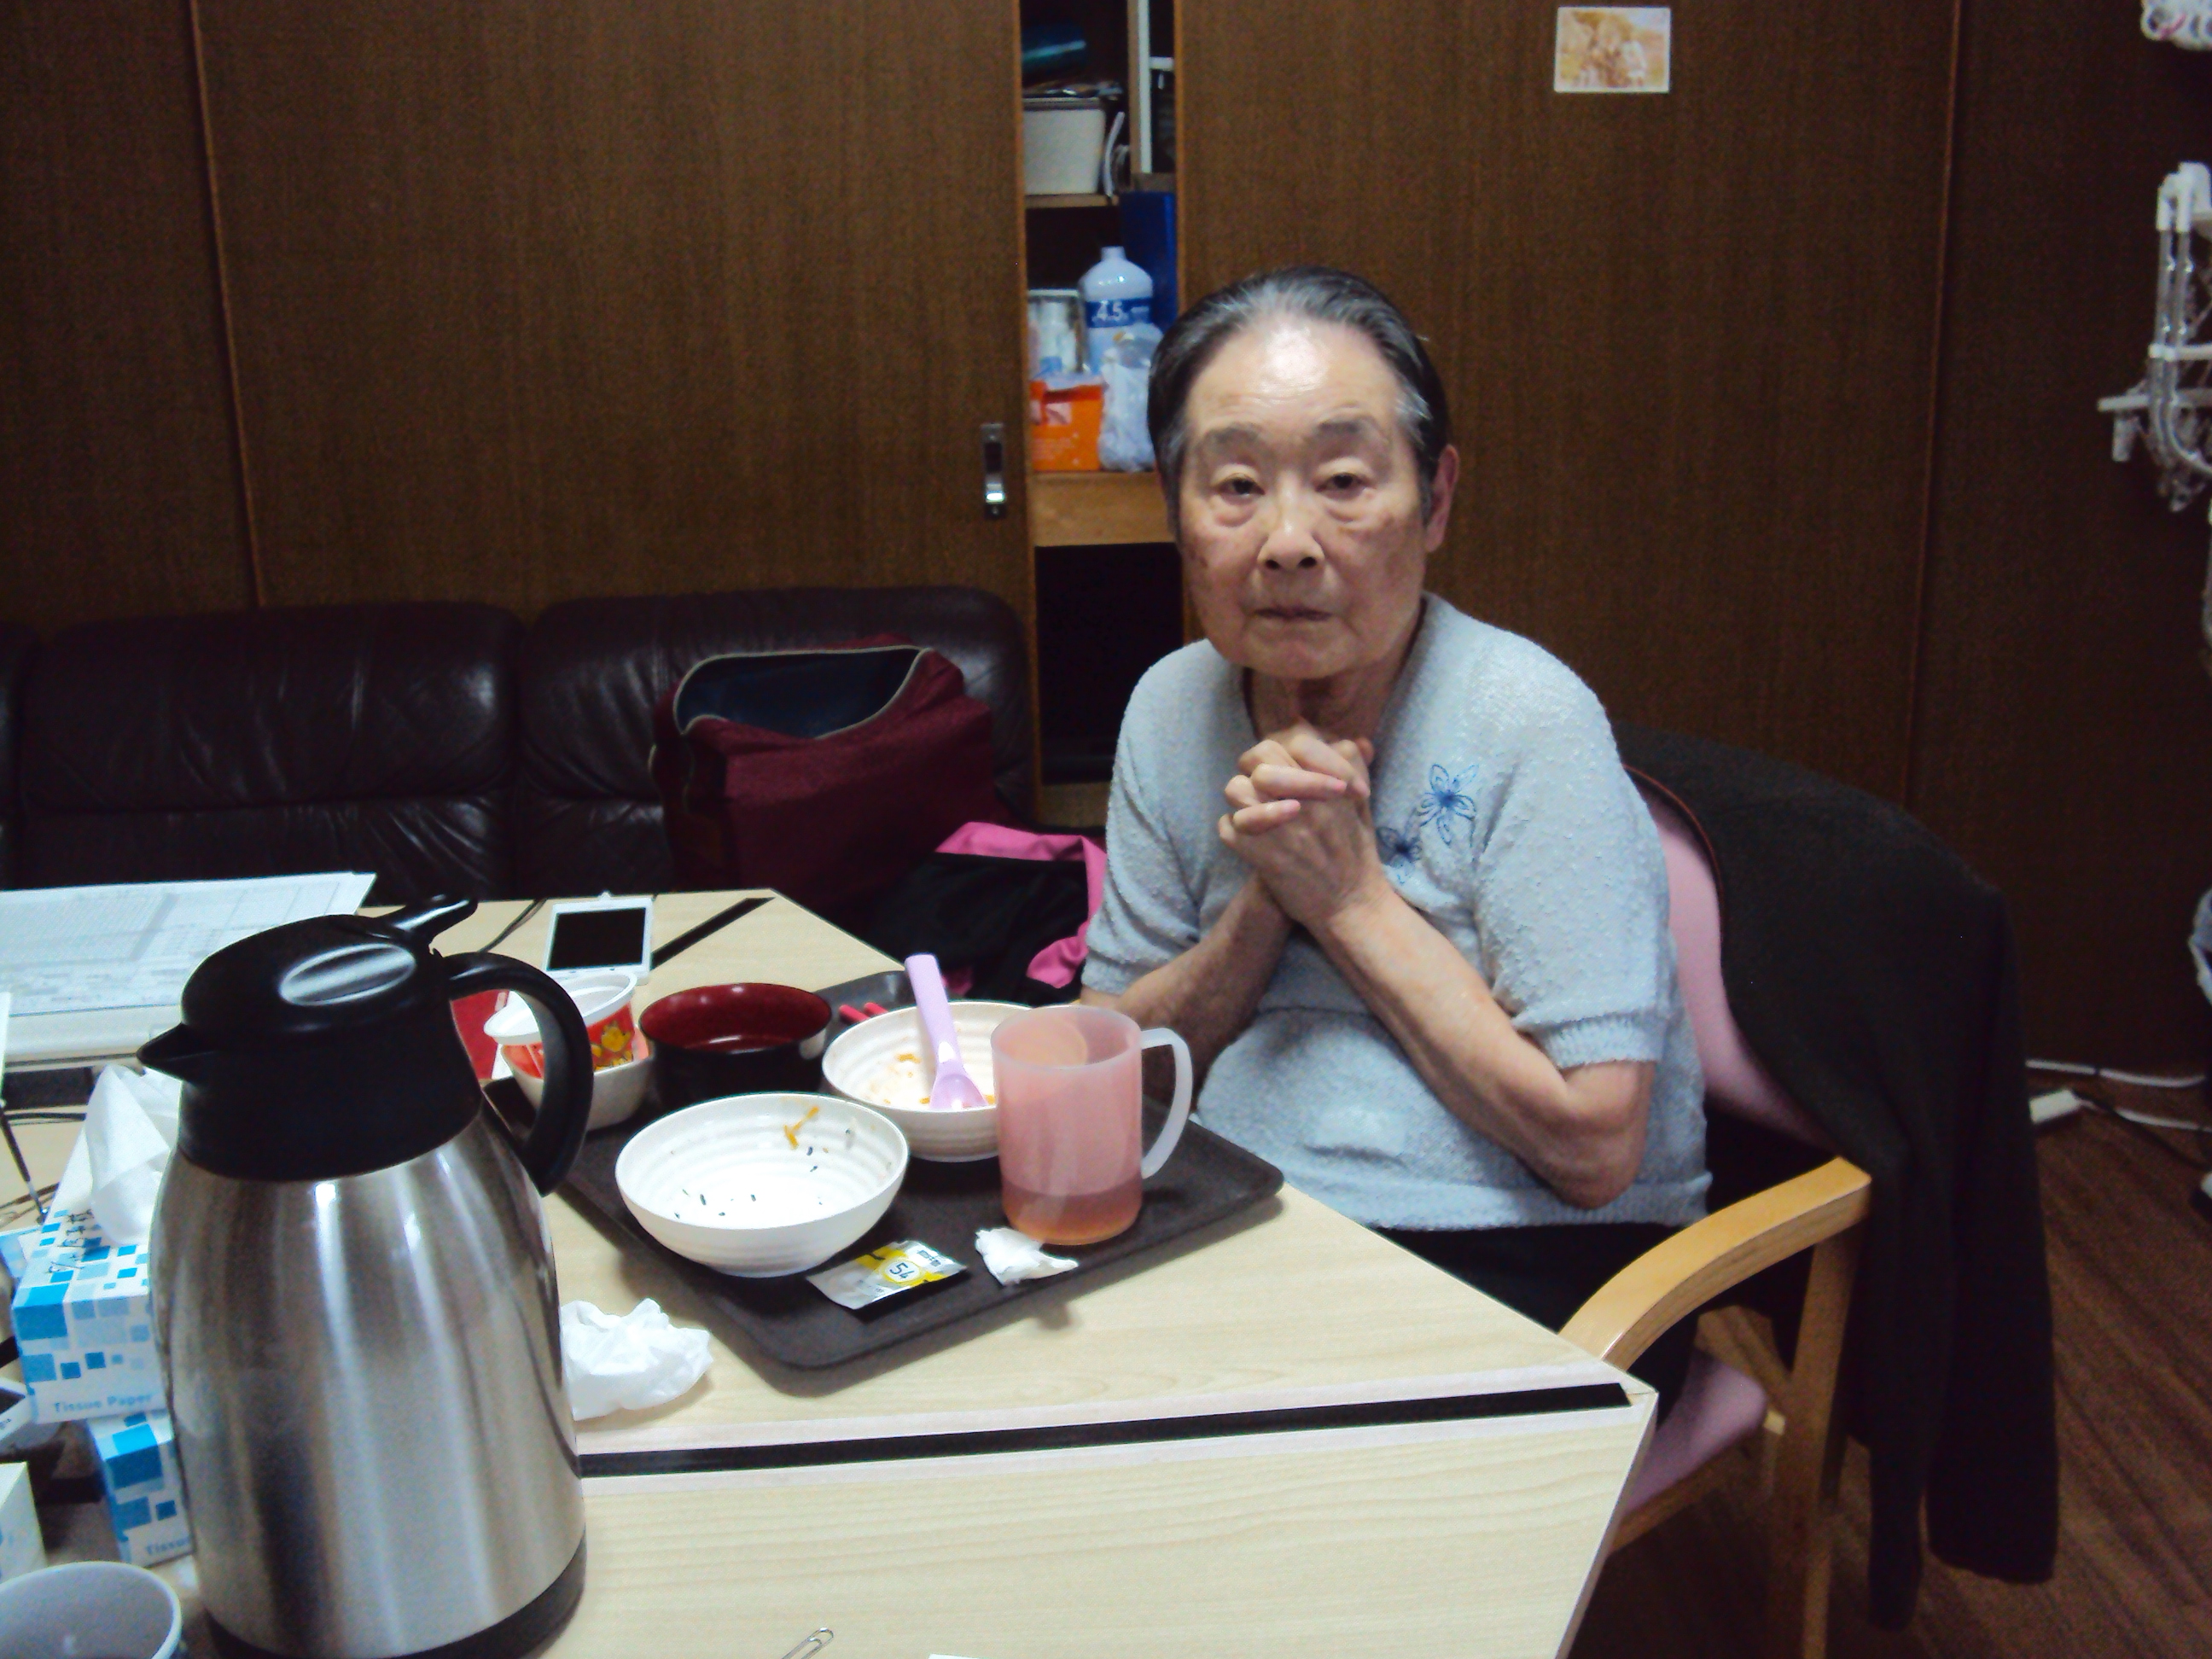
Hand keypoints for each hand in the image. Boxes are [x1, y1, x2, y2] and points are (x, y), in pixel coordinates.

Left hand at [1218, 725, 1388, 928]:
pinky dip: (1232, 829)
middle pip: (1259, 758)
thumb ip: (1353, 768)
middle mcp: (1304, 802)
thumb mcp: (1362, 805)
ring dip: (1242, 798)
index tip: (1296, 766)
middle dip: (1259, 767)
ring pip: (1235, 789)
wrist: (1350, 904)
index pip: (1296, 741)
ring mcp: (1279, 829)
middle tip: (1266, 784)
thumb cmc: (1357, 852)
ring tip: (1255, 809)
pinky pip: (1227, 827)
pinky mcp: (1260, 856)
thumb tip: (1353, 740)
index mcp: (1330, 786)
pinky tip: (1247, 836)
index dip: (1291, 749)